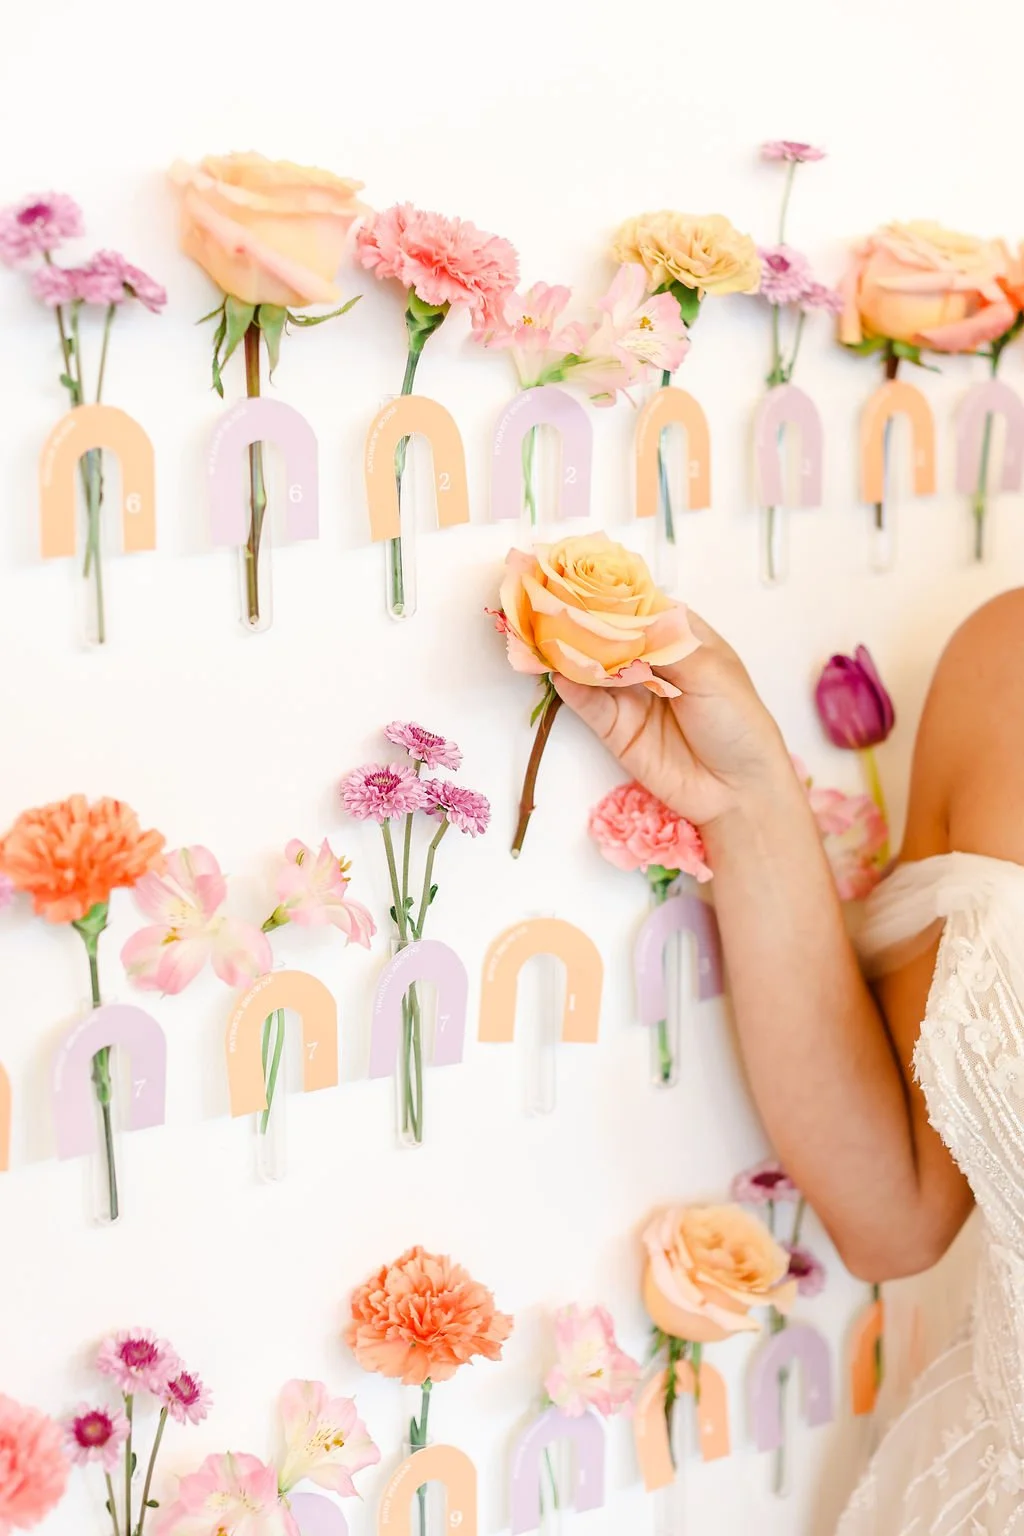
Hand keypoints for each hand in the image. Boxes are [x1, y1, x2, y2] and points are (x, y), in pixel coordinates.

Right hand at [553, 612, 792, 826]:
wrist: (738, 790)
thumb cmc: (738, 723)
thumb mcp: (711, 674)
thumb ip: (663, 647)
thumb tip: (621, 623)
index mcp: (680, 637)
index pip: (639, 606)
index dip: (613, 593)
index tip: (583, 577)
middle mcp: (650, 659)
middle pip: (609, 633)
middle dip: (582, 618)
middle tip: (552, 600)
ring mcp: (629, 693)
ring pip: (592, 665)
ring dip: (569, 650)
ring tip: (545, 631)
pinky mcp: (614, 726)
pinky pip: (587, 702)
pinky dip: (571, 686)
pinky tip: (558, 673)